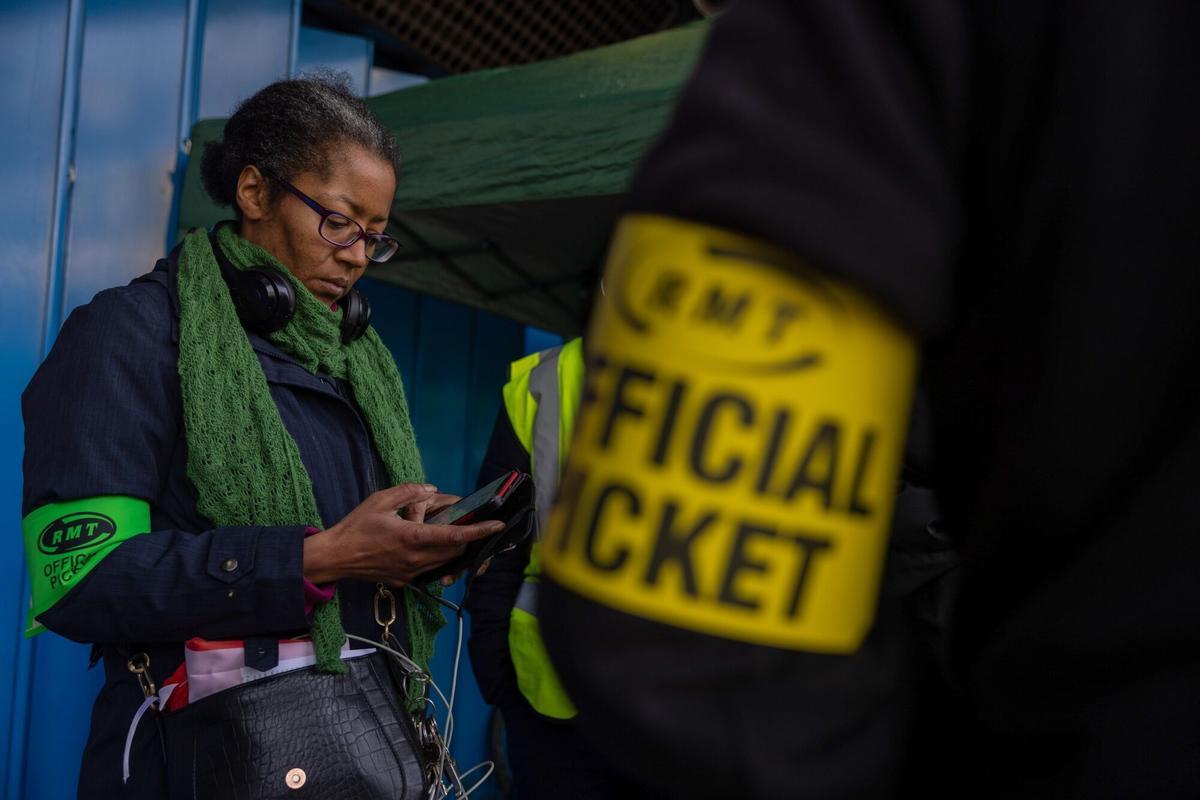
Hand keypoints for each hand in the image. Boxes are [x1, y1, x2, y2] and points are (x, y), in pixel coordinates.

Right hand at [303, 483, 504, 586]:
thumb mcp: (381, 500)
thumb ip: (409, 492)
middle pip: (455, 552)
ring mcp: (411, 573)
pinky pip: (429, 570)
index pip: (455, 537)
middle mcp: (416, 559)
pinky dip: (437, 558)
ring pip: (444, 563)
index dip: (479, 531)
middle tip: (471, 523)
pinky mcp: (404, 581)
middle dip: (467, 538)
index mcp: (413, 538)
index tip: (496, 525)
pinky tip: (430, 546)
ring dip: (453, 549)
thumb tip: (431, 490)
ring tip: (453, 533)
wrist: (334, 557)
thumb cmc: (356, 527)